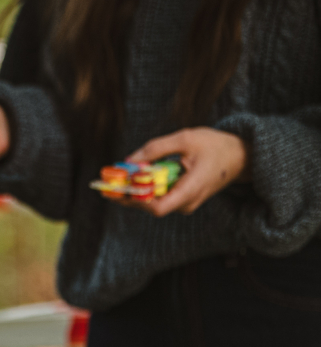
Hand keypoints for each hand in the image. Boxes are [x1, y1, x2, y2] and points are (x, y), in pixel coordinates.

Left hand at [112, 127, 248, 215]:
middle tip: (106, 182)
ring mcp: (184, 203)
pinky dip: (145, 187)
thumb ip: (156, 149)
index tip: (119, 188)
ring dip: (134, 190)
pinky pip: (159, 196)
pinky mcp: (181, 199)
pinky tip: (131, 177)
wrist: (240, 156)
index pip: (158, 208)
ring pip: (153, 202)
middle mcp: (186, 203)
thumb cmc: (215, 146)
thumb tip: (129, 160)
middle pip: (150, 206)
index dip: (136, 201)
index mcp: (191, 190)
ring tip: (114, 178)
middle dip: (128, 194)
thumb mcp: (186, 139)